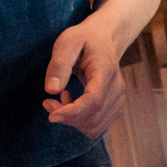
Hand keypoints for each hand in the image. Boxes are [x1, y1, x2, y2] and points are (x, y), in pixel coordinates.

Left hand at [43, 14, 126, 137]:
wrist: (104, 39)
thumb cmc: (83, 40)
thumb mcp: (67, 43)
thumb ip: (59, 65)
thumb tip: (51, 90)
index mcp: (105, 70)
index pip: (93, 100)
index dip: (73, 113)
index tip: (52, 117)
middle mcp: (117, 88)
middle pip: (92, 118)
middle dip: (66, 117)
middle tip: (48, 101)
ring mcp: (118, 100)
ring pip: (93, 127)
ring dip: (71, 120)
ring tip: (61, 98)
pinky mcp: (114, 108)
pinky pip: (95, 126)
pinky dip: (79, 121)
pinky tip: (71, 102)